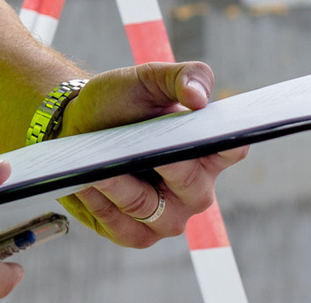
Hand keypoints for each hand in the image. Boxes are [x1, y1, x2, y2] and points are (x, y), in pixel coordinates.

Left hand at [53, 63, 249, 248]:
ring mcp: (169, 215)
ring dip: (123, 188)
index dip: (226, 142)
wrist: (77, 125)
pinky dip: (104, 206)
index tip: (207, 133)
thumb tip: (199, 97)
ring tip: (98, 168)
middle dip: (165, 166)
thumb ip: (182, 76)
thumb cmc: (119, 102)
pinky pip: (127, 229)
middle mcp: (195, 187)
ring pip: (154, 210)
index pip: (232, 148)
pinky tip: (86, 184)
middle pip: (193, 186)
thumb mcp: (148, 79)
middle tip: (139, 150)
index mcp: (206, 148)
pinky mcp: (138, 234)